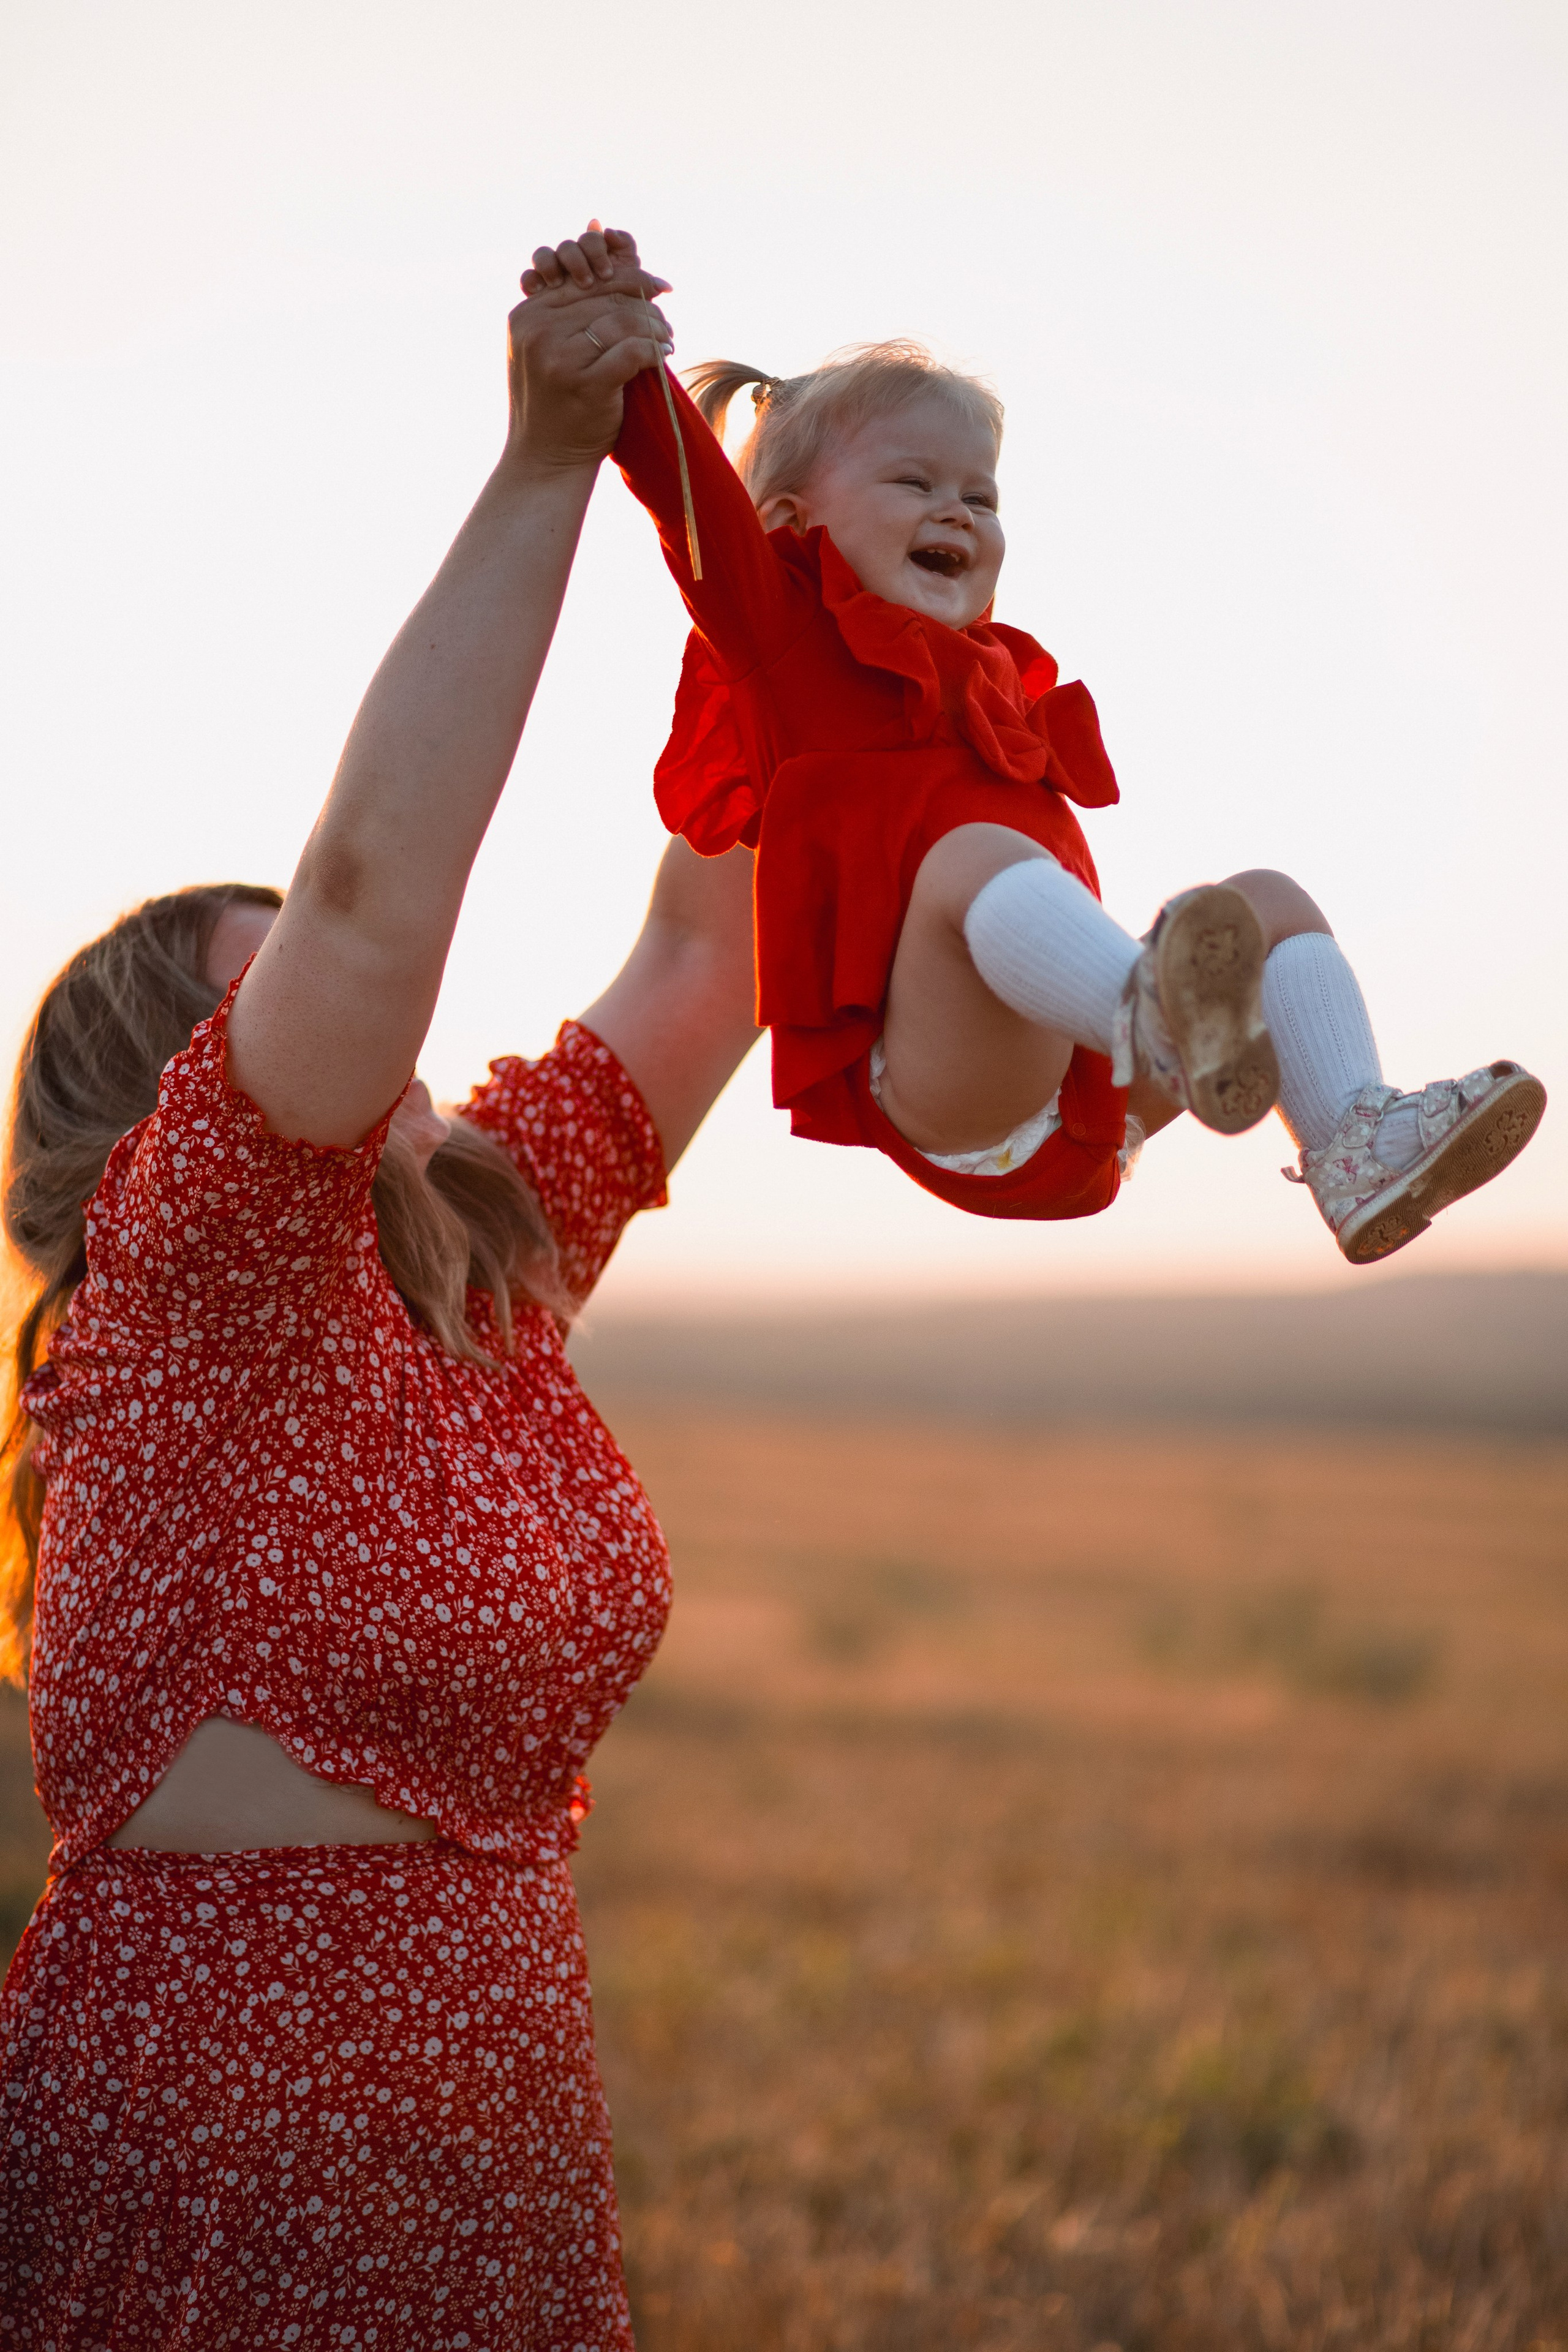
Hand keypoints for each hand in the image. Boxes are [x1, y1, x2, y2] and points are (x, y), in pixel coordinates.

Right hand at [505, 223, 673, 471]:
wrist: (544, 459)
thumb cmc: (554, 403)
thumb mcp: (548, 348)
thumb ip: (569, 309)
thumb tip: (600, 239)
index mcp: (527, 314)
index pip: (587, 280)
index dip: (630, 277)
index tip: (659, 287)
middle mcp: (538, 330)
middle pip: (607, 297)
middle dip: (647, 304)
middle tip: (667, 320)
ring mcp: (559, 358)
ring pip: (623, 322)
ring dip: (655, 328)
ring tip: (667, 338)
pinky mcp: (584, 384)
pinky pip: (632, 351)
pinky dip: (654, 350)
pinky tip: (663, 354)